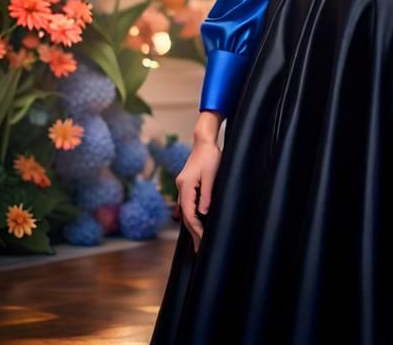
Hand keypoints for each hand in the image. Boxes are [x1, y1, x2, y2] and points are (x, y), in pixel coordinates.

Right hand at [177, 114, 223, 251]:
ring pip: (185, 212)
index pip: (190, 215)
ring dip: (191, 228)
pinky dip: (190, 217)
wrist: (204, 141)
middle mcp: (181, 188)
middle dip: (193, 234)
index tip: (204, 242)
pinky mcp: (186, 185)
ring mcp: (182, 187)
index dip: (197, 230)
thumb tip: (202, 213)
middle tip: (199, 252)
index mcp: (186, 186)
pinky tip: (193, 225)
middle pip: (185, 216)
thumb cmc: (211, 156)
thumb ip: (207, 194)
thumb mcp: (212, 175)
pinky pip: (186, 206)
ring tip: (196, 243)